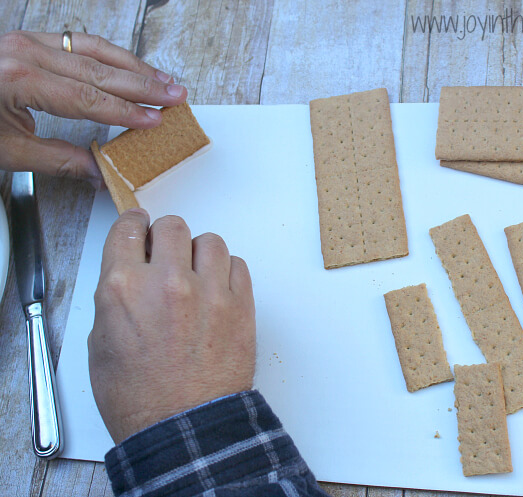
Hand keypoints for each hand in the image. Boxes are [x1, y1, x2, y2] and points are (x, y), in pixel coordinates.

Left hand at [0, 31, 187, 187]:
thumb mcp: (8, 150)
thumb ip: (60, 161)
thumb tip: (100, 173)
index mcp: (20, 78)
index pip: (89, 98)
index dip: (127, 112)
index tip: (155, 121)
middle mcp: (26, 52)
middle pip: (99, 69)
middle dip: (143, 84)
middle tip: (175, 96)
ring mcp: (28, 41)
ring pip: (95, 49)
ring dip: (134, 66)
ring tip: (164, 80)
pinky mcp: (30, 40)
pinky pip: (80, 42)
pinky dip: (111, 55)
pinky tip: (130, 65)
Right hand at [88, 209, 255, 442]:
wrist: (183, 428)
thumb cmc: (139, 398)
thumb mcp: (101, 345)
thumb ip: (115, 300)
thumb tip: (130, 278)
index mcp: (123, 288)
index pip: (129, 228)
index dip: (135, 225)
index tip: (140, 227)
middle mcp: (167, 282)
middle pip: (173, 226)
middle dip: (167, 237)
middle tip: (168, 254)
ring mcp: (208, 292)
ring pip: (210, 241)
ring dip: (200, 253)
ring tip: (197, 275)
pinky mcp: (240, 305)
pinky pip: (238, 264)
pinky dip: (227, 271)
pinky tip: (218, 289)